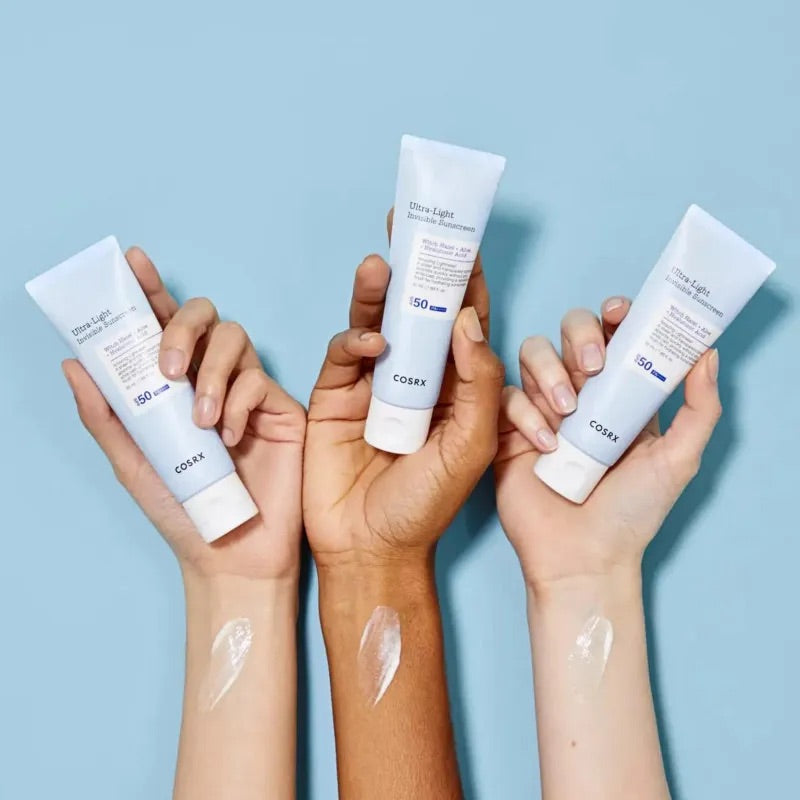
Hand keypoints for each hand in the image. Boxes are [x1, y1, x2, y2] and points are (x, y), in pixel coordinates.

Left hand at [62, 247, 305, 580]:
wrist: (230, 552)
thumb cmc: (180, 510)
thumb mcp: (132, 461)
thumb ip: (106, 415)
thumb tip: (74, 364)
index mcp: (175, 386)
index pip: (162, 327)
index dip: (150, 291)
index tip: (132, 260)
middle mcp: (214, 379)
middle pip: (206, 318)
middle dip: (182, 329)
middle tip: (166, 370)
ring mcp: (251, 391)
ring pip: (236, 340)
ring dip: (212, 373)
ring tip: (200, 420)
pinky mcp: (282, 408)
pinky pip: (261, 382)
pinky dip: (240, 402)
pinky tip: (231, 437)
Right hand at [303, 213, 505, 567]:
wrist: (370, 547)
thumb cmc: (427, 505)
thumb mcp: (470, 445)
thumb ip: (478, 383)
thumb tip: (467, 319)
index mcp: (456, 386)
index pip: (463, 322)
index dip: (464, 280)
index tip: (463, 240)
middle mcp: (416, 377)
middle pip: (416, 310)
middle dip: (414, 268)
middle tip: (409, 225)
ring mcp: (373, 384)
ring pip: (377, 323)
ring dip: (378, 292)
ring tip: (380, 263)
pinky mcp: (335, 395)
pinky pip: (343, 355)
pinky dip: (354, 341)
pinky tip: (370, 342)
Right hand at [495, 297, 721, 589]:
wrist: (583, 557)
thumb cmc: (632, 513)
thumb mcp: (678, 459)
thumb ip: (700, 407)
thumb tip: (708, 353)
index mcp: (619, 395)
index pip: (613, 336)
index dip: (612, 316)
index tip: (618, 313)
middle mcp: (579, 394)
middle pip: (567, 333)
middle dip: (578, 336)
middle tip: (592, 366)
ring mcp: (541, 410)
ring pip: (531, 354)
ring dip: (548, 372)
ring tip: (567, 412)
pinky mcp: (508, 430)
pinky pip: (507, 398)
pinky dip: (525, 415)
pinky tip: (546, 448)